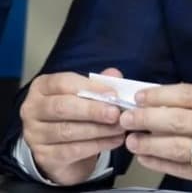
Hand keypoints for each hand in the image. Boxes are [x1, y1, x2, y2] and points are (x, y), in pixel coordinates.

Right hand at [20, 67, 126, 184]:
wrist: (64, 149)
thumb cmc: (76, 114)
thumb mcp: (86, 95)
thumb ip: (100, 83)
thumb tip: (114, 74)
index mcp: (42, 88)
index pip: (62, 83)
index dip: (90, 87)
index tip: (113, 94)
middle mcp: (32, 109)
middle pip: (62, 107)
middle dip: (93, 110)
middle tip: (116, 113)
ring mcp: (34, 134)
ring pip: (67, 131)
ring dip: (99, 130)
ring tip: (120, 128)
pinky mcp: (43, 156)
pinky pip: (72, 151)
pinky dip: (97, 145)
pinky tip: (114, 141)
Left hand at [121, 83, 191, 192]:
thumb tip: (161, 102)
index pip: (190, 95)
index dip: (160, 95)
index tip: (140, 96)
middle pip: (179, 120)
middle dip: (147, 118)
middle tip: (126, 118)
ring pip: (177, 147)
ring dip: (148, 143)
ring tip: (132, 139)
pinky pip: (182, 169)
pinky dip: (159, 163)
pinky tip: (146, 157)